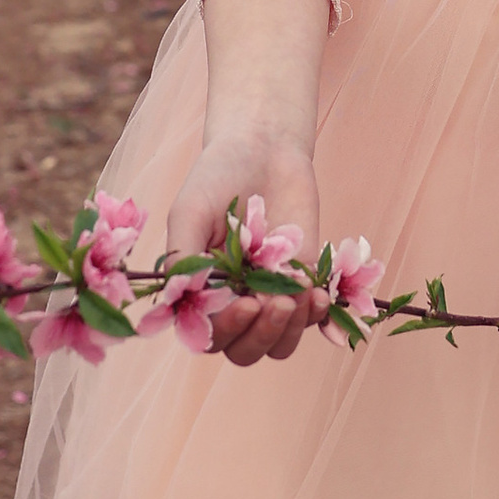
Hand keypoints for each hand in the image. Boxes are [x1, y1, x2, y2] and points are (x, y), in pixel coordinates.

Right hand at [163, 133, 329, 367]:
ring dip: (289, 331)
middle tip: (274, 303)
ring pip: (279, 345)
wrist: (263, 148)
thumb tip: (181, 300)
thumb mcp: (190, 211)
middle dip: (260, 335)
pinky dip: (316, 315)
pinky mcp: (303, 283)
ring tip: (296, 296)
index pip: (209, 336)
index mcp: (200, 293)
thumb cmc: (217, 177)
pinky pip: (310, 320)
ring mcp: (270, 296)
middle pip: (244, 350)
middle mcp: (233, 302)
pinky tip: (317, 294)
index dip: (227, 330)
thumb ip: (184, 257)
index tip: (245, 304)